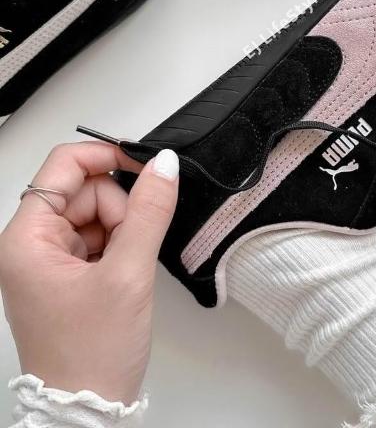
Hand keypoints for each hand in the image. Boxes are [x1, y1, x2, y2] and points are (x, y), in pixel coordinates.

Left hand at [0, 142, 179, 403]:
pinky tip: (123, 275)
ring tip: (126, 270)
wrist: (89, 410)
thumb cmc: (92, 354)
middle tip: (131, 249)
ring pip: (97, 212)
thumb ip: (149, 211)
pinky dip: (120, 246)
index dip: (106, 156)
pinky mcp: (68, 272)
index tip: (145, 165)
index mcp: (26, 239)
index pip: (63, 166)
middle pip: (84, 189)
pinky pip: (100, 236)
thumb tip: (165, 166)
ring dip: (123, 230)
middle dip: (119, 209)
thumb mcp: (128, 274)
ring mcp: (49, 259)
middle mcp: (31, 245)